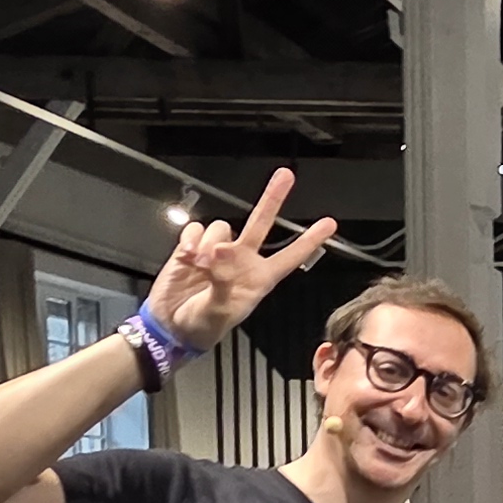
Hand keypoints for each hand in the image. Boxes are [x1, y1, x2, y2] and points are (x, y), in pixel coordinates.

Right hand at [145, 166, 340, 351]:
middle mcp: (241, 260)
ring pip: (221, 228)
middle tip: (286, 175)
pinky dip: (190, 239)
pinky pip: (196, 230)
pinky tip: (185, 255)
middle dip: (273, 198)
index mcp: (258, 278)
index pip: (289, 257)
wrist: (172, 326)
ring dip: (209, 243)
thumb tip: (217, 254)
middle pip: (261, 223)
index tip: (329, 224)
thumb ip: (221, 282)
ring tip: (199, 264)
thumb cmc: (203, 326)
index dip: (308, 241)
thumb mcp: (219, 311)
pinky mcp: (193, 246)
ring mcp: (216, 251)